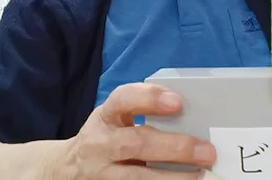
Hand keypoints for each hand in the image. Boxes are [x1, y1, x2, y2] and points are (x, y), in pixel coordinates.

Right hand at [58, 83, 220, 179]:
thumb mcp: (113, 119)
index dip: (149, 98)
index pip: (123, 99)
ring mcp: (102, 173)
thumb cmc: (104, 138)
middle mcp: (101, 143)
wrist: (65, 169)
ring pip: (137, 177)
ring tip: (200, 176)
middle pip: (136, 143)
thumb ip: (141, 115)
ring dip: (171, 177)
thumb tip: (190, 118)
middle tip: (206, 151)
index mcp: (105, 117)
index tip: (178, 102)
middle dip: (174, 147)